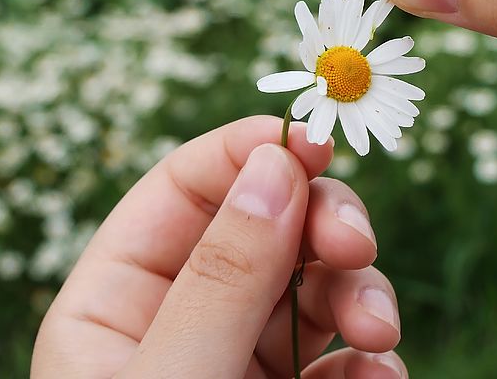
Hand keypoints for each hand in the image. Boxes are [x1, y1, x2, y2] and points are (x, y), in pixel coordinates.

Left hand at [32, 116, 406, 378]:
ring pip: (315, 284)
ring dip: (361, 292)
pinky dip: (370, 355)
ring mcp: (239, 357)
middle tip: (357, 245)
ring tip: (380, 330)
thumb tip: (276, 166)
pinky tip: (381, 372)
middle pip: (267, 227)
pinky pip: (339, 351)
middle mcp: (182, 319)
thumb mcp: (172, 377)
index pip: (184, 188)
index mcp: (115, 303)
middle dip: (323, 226)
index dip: (250, 151)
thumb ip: (223, 278)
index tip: (319, 142)